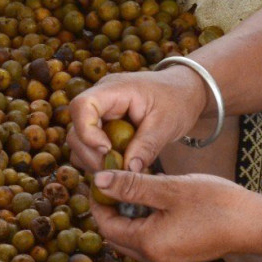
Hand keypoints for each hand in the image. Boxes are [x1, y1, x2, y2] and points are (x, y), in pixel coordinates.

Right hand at [69, 63, 210, 176]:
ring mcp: (101, 114)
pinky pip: (91, 147)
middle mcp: (101, 100)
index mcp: (114, 90)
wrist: (185, 91)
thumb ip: (147, 146)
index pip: (82, 106)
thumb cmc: (177, 99)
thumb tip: (128, 170)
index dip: (87, 132)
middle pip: (76, 128)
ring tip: (120, 171)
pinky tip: (120, 167)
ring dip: (94, 160)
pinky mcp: (104, 127)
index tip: (107, 150)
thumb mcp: (166, 123)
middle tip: (116, 171)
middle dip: (91, 154)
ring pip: (80, 141)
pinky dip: (100, 160)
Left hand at [91, 169, 258, 261]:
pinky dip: (144, 221)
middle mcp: (155, 259)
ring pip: (133, 238)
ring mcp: (169, 260)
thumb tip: (98, 182)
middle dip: (110, 209)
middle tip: (112, 179)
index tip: (99, 176)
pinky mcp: (181, 255)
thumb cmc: (215, 203)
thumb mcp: (169, 189)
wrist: (254, 224)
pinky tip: (154, 199)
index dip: (98, 202)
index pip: (106, 225)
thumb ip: (132, 186)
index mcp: (149, 245)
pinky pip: (151, 240)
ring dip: (128, 215)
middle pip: (117, 235)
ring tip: (132, 185)